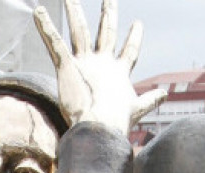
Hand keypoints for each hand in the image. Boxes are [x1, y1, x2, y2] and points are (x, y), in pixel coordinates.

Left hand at [33, 0, 165, 132]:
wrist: (100, 128)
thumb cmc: (117, 122)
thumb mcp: (137, 108)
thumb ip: (150, 99)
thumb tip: (165, 94)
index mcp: (119, 72)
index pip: (129, 51)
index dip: (133, 37)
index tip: (138, 23)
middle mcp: (103, 63)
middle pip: (106, 32)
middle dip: (108, 14)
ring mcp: (85, 63)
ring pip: (79, 32)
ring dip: (74, 12)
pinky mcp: (67, 66)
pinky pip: (55, 43)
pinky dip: (46, 27)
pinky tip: (39, 12)